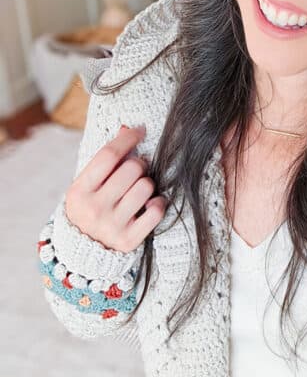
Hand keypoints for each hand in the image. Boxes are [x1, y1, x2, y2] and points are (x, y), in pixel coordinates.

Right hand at [64, 125, 166, 252]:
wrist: (85, 248)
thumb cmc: (92, 206)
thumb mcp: (88, 183)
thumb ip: (106, 159)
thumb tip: (127, 128)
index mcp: (79, 190)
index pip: (108, 155)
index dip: (127, 138)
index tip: (140, 131)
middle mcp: (93, 209)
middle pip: (132, 169)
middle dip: (138, 164)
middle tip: (135, 170)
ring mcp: (111, 226)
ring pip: (146, 187)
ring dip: (147, 184)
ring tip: (138, 190)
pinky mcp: (129, 240)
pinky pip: (157, 210)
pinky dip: (157, 203)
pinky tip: (149, 204)